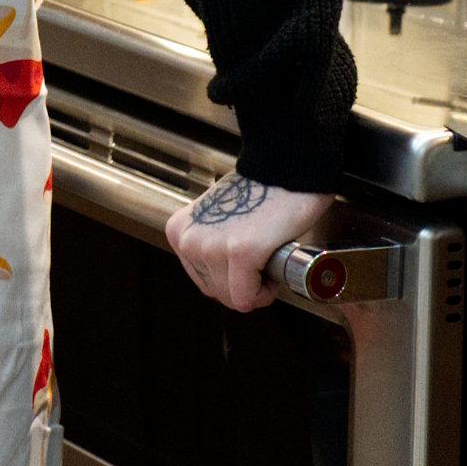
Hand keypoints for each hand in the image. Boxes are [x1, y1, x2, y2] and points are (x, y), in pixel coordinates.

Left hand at [165, 175, 332, 312]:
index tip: (249, 254)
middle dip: (244, 284)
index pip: (204, 281)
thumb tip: (220, 274)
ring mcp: (212, 247)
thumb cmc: (261, 191)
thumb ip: (209, 242)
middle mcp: (189, 240)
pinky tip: (272, 266)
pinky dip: (265, 292)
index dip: (232, 275)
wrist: (287, 167)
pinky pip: (248, 298)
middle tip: (261, 256)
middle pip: (218, 292)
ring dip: (257, 286)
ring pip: (233, 298)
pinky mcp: (239, 252)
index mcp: (179, 232)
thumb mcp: (216, 217)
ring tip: (266, 254)